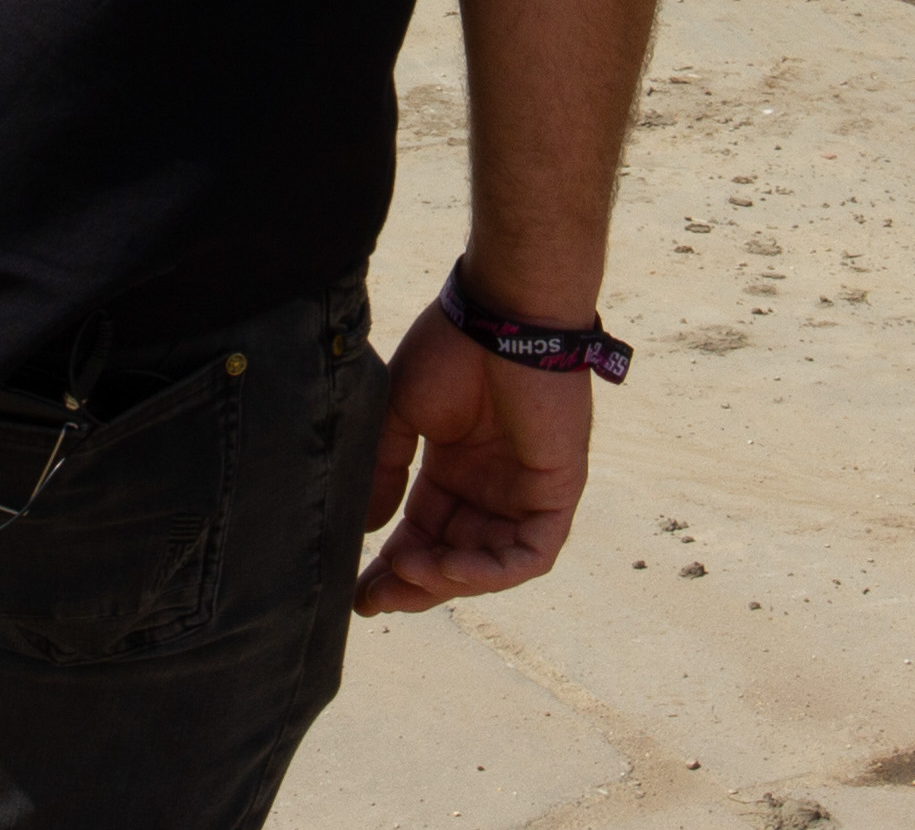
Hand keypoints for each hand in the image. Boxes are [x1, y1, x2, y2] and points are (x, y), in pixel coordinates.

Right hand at [351, 304, 593, 616]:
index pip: (424, 534)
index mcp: (455, 469)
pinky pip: (530, 554)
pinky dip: (492, 571)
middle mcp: (491, 487)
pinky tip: (451, 567)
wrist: (503, 313)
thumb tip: (366, 527)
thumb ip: (387, 469)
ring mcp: (526, 492)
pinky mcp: (557, 492)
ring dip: (449, 580)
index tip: (357, 593)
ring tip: (409, 573)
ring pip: (490, 564)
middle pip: (453, 558)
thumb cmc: (453, 348)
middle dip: (415, 586)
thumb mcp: (402, 414)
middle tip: (376, 600)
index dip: (392, 567)